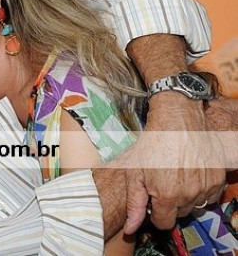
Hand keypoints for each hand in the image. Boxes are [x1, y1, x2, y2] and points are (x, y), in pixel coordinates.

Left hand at [124, 92, 225, 233]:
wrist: (177, 119)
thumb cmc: (152, 143)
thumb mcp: (134, 172)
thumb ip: (134, 204)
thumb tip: (130, 230)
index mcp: (168, 196)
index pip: (164, 223)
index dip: (155, 212)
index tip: (151, 198)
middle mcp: (190, 195)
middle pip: (179, 214)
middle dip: (169, 203)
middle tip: (161, 181)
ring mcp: (206, 186)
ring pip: (194, 205)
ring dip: (184, 196)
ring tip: (174, 175)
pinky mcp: (218, 178)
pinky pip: (209, 195)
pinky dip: (199, 189)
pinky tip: (188, 173)